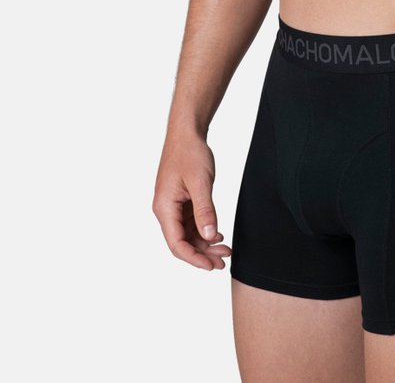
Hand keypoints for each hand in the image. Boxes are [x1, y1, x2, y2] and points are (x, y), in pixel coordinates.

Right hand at [152, 134, 231, 270]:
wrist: (187, 133)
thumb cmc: (190, 153)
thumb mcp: (200, 182)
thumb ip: (205, 210)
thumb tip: (209, 237)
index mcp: (164, 207)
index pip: (176, 244)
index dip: (194, 258)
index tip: (211, 266)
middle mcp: (165, 210)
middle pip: (182, 242)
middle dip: (202, 254)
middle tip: (223, 262)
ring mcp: (173, 206)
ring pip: (188, 234)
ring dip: (205, 244)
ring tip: (225, 250)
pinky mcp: (181, 201)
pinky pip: (191, 223)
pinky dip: (204, 231)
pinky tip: (218, 235)